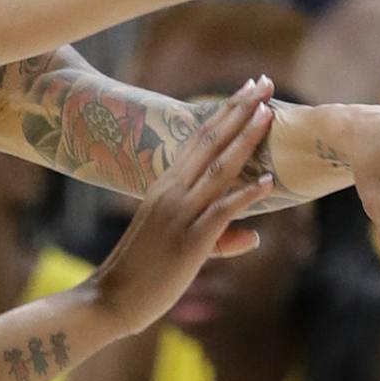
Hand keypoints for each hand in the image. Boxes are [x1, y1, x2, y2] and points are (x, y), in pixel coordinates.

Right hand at [92, 78, 276, 335]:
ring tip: (268, 112)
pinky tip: (266, 183)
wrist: (111, 298)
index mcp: (165, 187)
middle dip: (239, 110)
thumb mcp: (181, 246)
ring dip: (246, 138)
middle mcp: (171, 192)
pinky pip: (221, 211)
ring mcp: (179, 214)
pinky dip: (245, 196)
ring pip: (219, 168)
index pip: (199, 140)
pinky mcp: (189, 241)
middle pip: (210, 141)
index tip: (246, 91)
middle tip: (262, 82)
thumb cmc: (143, 273)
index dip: (225, 113)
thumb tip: (253, 236)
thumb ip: (219, 237)